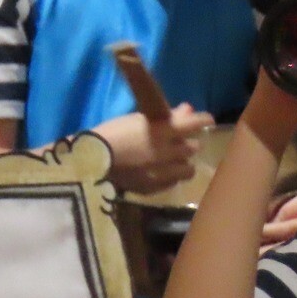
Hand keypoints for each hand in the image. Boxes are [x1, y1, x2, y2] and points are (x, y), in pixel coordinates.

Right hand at [93, 105, 212, 193]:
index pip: (195, 123)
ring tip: (171, 161)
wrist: (88, 163)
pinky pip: (173, 182)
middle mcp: (169, 151)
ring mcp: (163, 172)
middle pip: (192, 147)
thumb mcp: (137, 119)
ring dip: (182, 163)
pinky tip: (159, 173)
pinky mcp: (154, 188)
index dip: (204, 120)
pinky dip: (170, 177)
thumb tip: (186, 109)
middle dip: (186, 144)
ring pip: (188, 168)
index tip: (207, 120)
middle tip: (177, 143)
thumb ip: (165, 116)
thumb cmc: (110, 134)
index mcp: (164, 130)